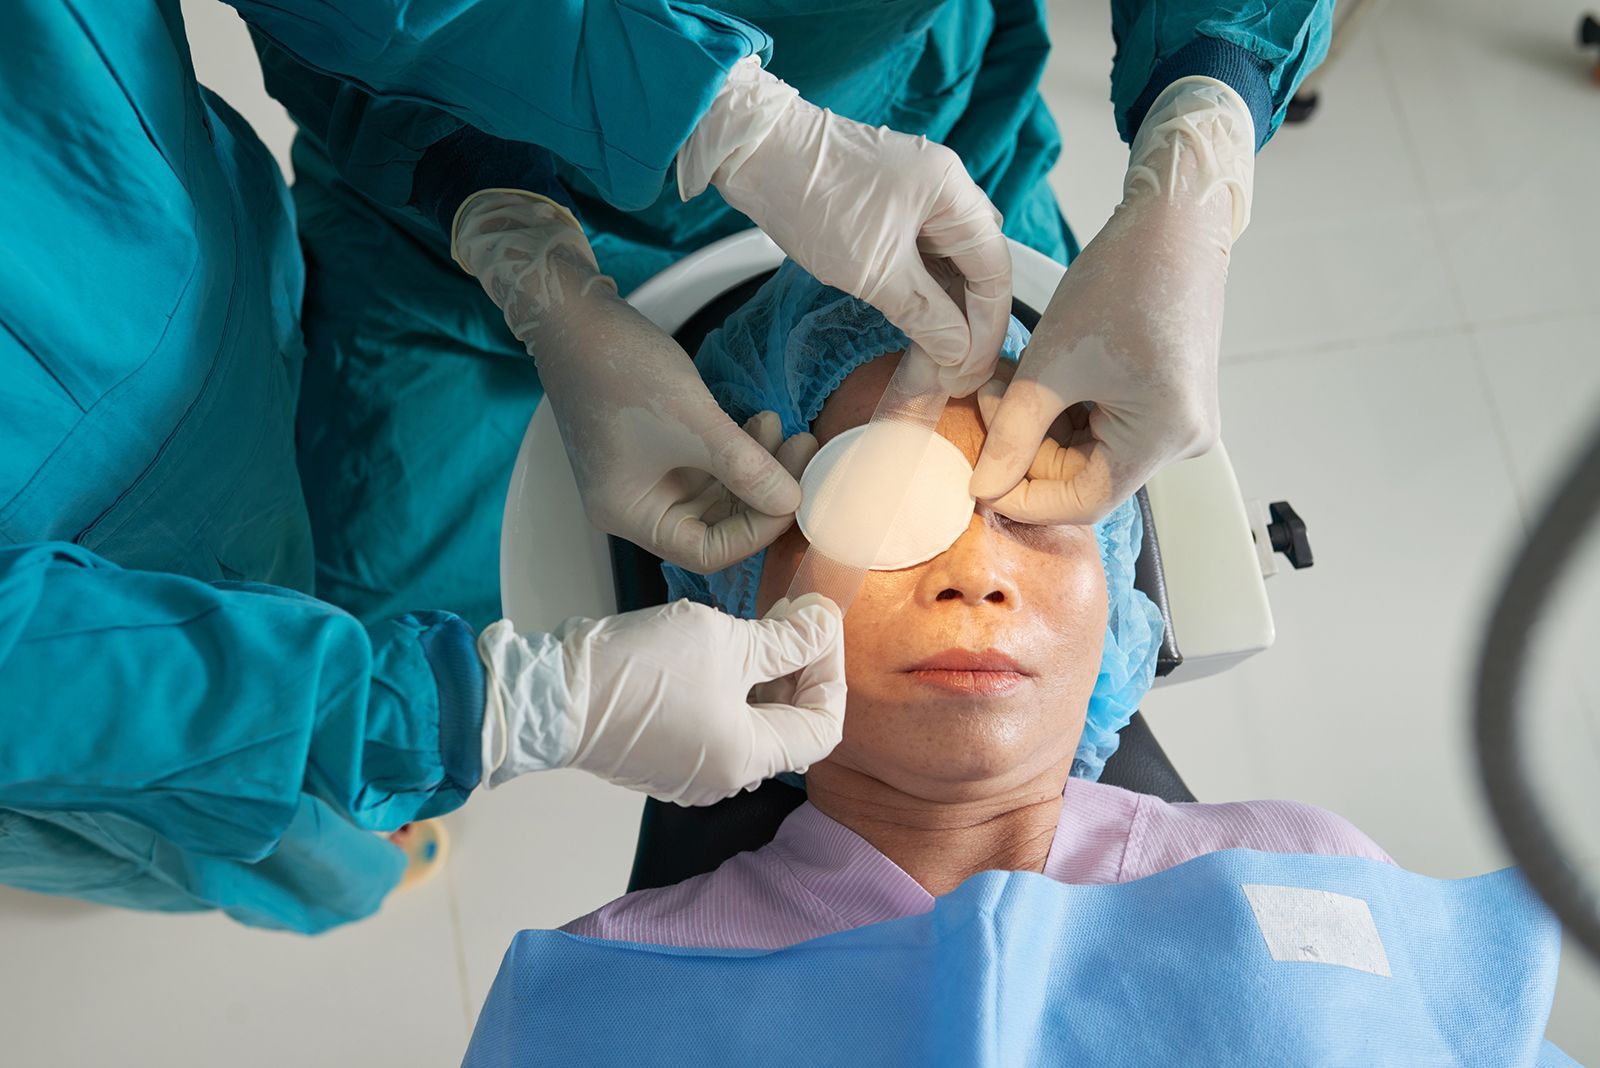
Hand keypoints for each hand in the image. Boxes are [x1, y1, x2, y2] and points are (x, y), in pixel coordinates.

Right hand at [453, 189, 814, 570]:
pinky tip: (762, 422)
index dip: (756, 531)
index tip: (793, 495)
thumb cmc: (619, 370)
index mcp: (631, 514)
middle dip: (763, 493)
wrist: (575, 316)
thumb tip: (793, 501)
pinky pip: (709, 464)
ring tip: (786, 431)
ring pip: (719, 492)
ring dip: (756, 467)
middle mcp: (638, 504)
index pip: (706, 552)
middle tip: (803, 455)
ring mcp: (648, 476)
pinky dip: (739, 449)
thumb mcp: (694, 423)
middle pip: (717, 524)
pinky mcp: (658, 448)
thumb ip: (746, 467)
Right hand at [478, 595, 845, 805]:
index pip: (824, 724)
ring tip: (761, 624)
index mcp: (747, 758)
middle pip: (790, 725)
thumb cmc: (637, 671)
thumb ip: (785, 639)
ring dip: (766, 674)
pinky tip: (724, 647)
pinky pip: (717, 722)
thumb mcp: (725, 641)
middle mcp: (723, 776)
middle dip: (800, 668)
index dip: (831, 669)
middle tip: (794, 616)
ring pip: (752, 722)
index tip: (819, 623)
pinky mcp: (662, 754)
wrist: (549, 694)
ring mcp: (690, 769)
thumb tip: (824, 624)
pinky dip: (733, 687)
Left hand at [678, 57, 1011, 394]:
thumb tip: (959, 352)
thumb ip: (925, 314)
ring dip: (945, 317)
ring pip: (949, 270)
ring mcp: (918, 199)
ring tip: (935, 364)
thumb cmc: (814, 198)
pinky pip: (922, 262)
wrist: (754, 154)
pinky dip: (923, 298)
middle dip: (969, 328)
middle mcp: (945, 191)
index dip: (988, 329)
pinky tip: (919, 330)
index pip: (994, 271)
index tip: (969, 374)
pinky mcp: (890, 211)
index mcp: (953, 192)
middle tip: (952, 378)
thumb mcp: (874, 270)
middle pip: (977, 271)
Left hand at [969, 77, 1253, 522]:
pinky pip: (1105, 423)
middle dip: (1025, 446)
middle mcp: (1181, 439)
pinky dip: (1062, 406)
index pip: (1083, 500)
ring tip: (1002, 378)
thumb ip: (1012, 435)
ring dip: (1038, 423)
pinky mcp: (1167, 400)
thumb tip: (982, 489)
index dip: (1023, 497)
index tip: (976, 482)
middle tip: (982, 398)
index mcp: (1164, 437)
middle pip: (1085, 474)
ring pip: (1089, 448)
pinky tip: (1031, 376)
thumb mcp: (1051, 364)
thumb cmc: (1123, 280)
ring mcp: (1178, 420)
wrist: (1173, 223)